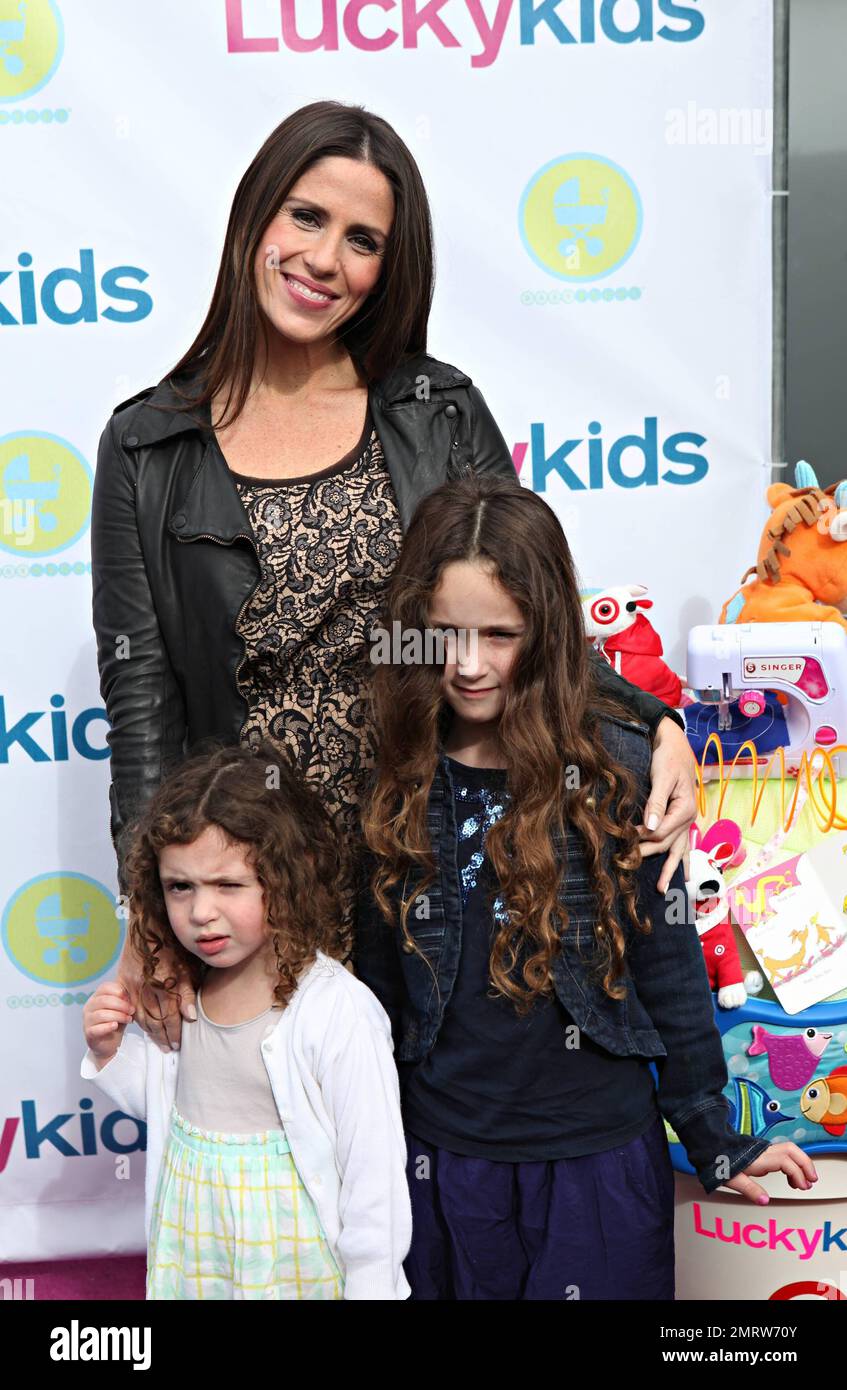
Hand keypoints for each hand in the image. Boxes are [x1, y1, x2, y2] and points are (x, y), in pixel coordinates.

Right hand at [83, 981, 133, 1067]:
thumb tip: (131, 994)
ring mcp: (87, 1020)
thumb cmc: (116, 1022)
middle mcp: (89, 1006)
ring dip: (118, 1016)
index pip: (104, 987)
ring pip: (101, 1014)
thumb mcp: (121, 1009)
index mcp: (96, 997)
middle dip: (121, 1005)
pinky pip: (97, 1028)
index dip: (118, 991)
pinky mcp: (89, 1033)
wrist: (109, 1043)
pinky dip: (108, 1026)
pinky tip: (115, 1026)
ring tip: (128, 1019)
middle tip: (132, 1010)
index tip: (129, 998)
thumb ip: (124, 1000)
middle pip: (104, 1000)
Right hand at [116, 934, 195, 1053]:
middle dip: (163, 1036)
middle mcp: (147, 988)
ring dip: (150, 1031)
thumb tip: (191, 1017)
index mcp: (164, 984)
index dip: (174, 1032)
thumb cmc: (171, 945)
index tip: (178, 1044)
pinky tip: (143, 1025)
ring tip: (159, 1041)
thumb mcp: (185, 966)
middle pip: (154, 1020)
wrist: (147, 928)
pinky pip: (129, 1006)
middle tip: (169, 1049)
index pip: (170, 1017)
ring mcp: (133, 985)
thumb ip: (187, 993)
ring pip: (140, 1016)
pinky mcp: (123, 981)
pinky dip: (137, 1018)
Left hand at [638, 716, 697, 890]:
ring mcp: (687, 822)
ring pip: (678, 850)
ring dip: (670, 869)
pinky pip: (683, 844)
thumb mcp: (662, 777)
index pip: (661, 832)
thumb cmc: (668, 758)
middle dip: (649, 856)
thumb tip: (649, 827)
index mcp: (684, 810)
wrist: (676, 744)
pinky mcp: (683, 820)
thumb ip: (656, 803)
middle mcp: (688, 819)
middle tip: (628, 866)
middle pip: (666, 844)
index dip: (642, 838)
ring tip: (662, 889)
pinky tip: (685, 876)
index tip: (624, 841)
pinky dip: (682, 860)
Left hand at [723, 1143, 817, 1203]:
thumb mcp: (732, 1179)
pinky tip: (791, 1179)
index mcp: (759, 1158)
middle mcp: (764, 1152)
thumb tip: (765, 1201)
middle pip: (792, 1150)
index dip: (797, 1174)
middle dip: (806, 1164)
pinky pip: (783, 1154)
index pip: (786, 1161)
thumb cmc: (720, 1163)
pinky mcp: (763, 1153)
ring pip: (790, 1150)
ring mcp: (764, 1151)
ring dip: (801, 1163)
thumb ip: (750, 1190)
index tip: (801, 1187)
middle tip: (812, 1181)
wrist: (711, 1148)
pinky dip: (793, 1165)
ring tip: (805, 1182)